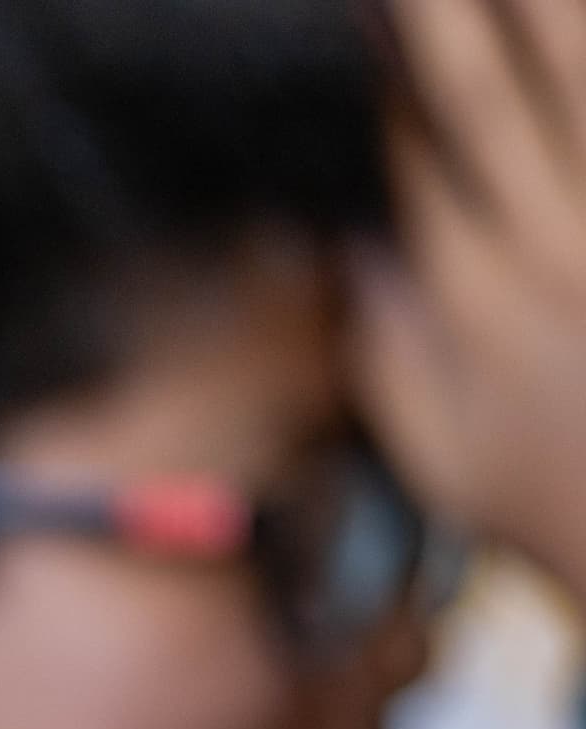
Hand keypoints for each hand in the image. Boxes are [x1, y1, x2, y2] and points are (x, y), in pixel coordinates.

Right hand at [357, 0, 585, 594]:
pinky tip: (578, 27)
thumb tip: (345, 248)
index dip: (388, 66)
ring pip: (576, 92)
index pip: (417, 153)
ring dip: (542, 20)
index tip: (363, 6)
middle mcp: (547, 249)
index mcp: (471, 297)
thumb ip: (386, 352)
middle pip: (486, 96)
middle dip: (445, 16)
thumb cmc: (548, 500)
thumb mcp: (437, 453)